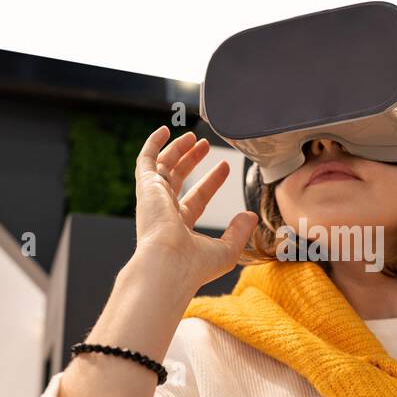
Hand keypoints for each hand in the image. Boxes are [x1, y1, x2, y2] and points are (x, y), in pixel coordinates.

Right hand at [133, 125, 257, 294]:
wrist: (168, 265)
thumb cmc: (194, 265)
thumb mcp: (227, 250)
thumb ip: (239, 232)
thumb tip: (250, 216)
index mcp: (180, 228)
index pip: (197, 198)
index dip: (211, 181)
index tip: (225, 167)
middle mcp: (163, 212)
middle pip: (178, 179)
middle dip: (192, 161)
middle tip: (206, 145)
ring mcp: (153, 199)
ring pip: (164, 167)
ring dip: (178, 150)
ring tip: (193, 136)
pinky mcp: (146, 187)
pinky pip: (146, 160)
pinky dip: (154, 144)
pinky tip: (166, 130)